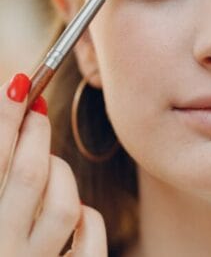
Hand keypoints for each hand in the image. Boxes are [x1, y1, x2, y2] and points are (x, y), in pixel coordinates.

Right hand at [0, 73, 107, 256]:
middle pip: (28, 174)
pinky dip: (86, 214)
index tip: (20, 84)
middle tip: (34, 106)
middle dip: (33, 133)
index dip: (5, 118)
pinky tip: (73, 210)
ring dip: (59, 172)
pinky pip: (89, 235)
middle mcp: (3, 250)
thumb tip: (9, 117)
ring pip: (64, 201)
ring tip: (46, 161)